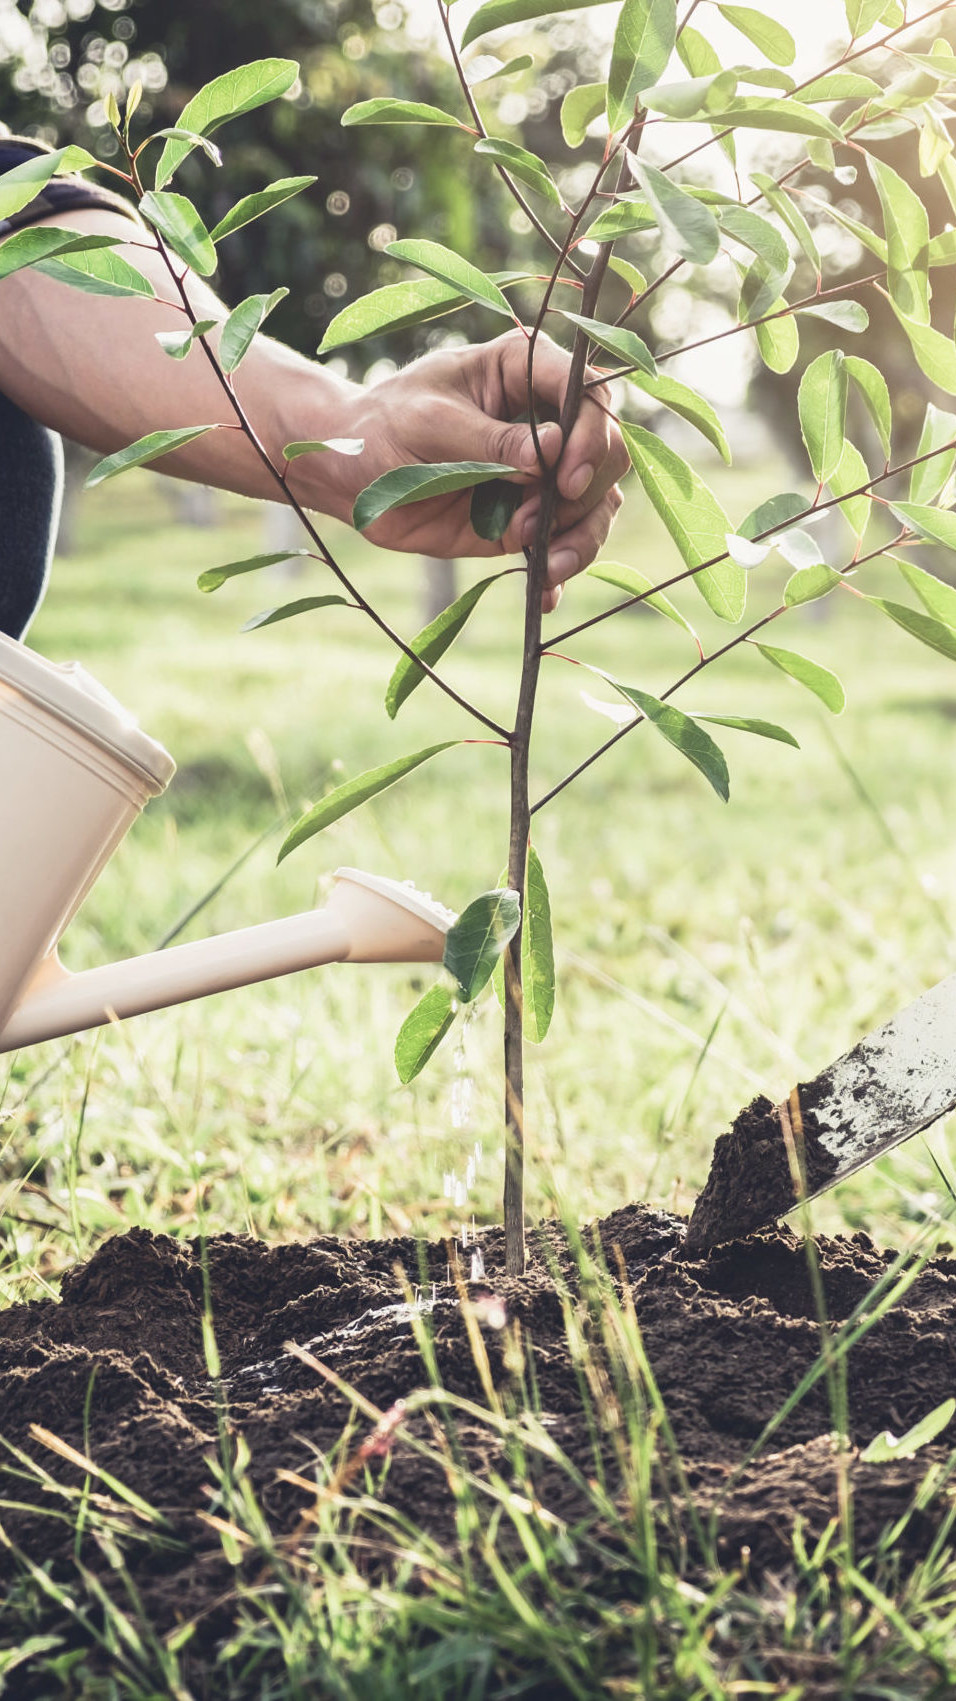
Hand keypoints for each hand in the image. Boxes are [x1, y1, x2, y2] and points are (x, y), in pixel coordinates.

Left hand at [297, 327, 628, 613]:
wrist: (351, 475)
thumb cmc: (383, 426)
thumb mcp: (431, 423)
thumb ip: (491, 440)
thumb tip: (550, 452)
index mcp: (526, 371)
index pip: (589, 395)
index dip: (592, 435)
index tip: (565, 477)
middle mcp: (547, 420)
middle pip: (607, 453)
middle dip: (587, 492)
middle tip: (544, 521)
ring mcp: (541, 474)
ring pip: (596, 504)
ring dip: (582, 539)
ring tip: (549, 566)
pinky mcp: (526, 519)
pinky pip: (563, 545)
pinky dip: (559, 571)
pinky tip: (544, 595)